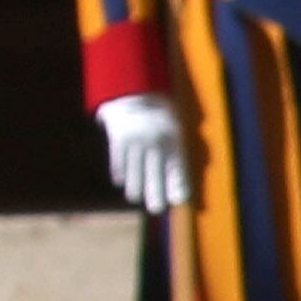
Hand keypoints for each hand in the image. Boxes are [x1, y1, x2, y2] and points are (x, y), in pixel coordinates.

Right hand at [96, 92, 187, 210]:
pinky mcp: (118, 139)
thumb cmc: (160, 113)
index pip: (177, 166)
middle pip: (155, 174)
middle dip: (156, 194)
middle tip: (157, 209)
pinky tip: (122, 182)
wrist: (134, 91)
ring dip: (136, 188)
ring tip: (137, 197)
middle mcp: (155, 141)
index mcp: (174, 137)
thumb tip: (182, 185)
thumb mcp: (176, 125)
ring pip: (135, 173)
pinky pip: (119, 164)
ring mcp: (135, 140)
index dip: (178, 184)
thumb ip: (179, 152)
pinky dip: (121, 174)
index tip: (179, 200)